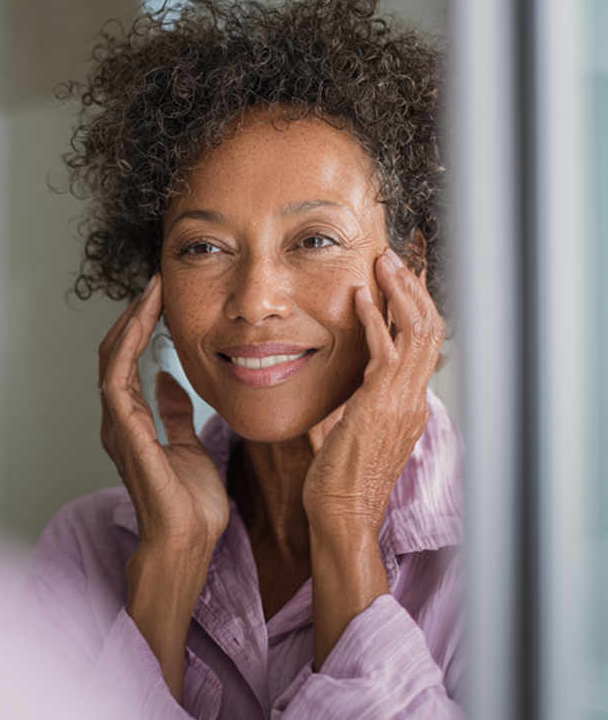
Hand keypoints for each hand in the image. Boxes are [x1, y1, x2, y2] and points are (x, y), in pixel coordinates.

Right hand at [98, 273, 228, 551]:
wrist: (188, 542)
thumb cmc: (190, 504)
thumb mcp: (189, 445)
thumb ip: (174, 413)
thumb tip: (168, 382)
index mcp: (134, 421)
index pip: (130, 361)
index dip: (142, 328)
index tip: (162, 298)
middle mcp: (120, 420)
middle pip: (116, 354)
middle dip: (134, 316)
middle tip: (155, 284)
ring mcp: (118, 427)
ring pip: (112, 361)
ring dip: (130, 324)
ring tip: (149, 293)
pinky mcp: (126, 434)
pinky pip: (116, 381)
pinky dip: (126, 348)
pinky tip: (141, 323)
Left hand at [303, 249, 444, 530]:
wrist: (343, 514)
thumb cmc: (343, 478)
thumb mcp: (358, 433)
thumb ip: (358, 404)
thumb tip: (346, 386)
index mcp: (411, 404)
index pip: (425, 344)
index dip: (416, 307)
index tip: (400, 280)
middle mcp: (413, 398)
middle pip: (430, 329)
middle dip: (412, 289)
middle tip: (393, 259)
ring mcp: (401, 401)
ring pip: (417, 332)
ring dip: (399, 293)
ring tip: (383, 264)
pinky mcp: (379, 403)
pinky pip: (386, 351)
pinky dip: (376, 320)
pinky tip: (360, 298)